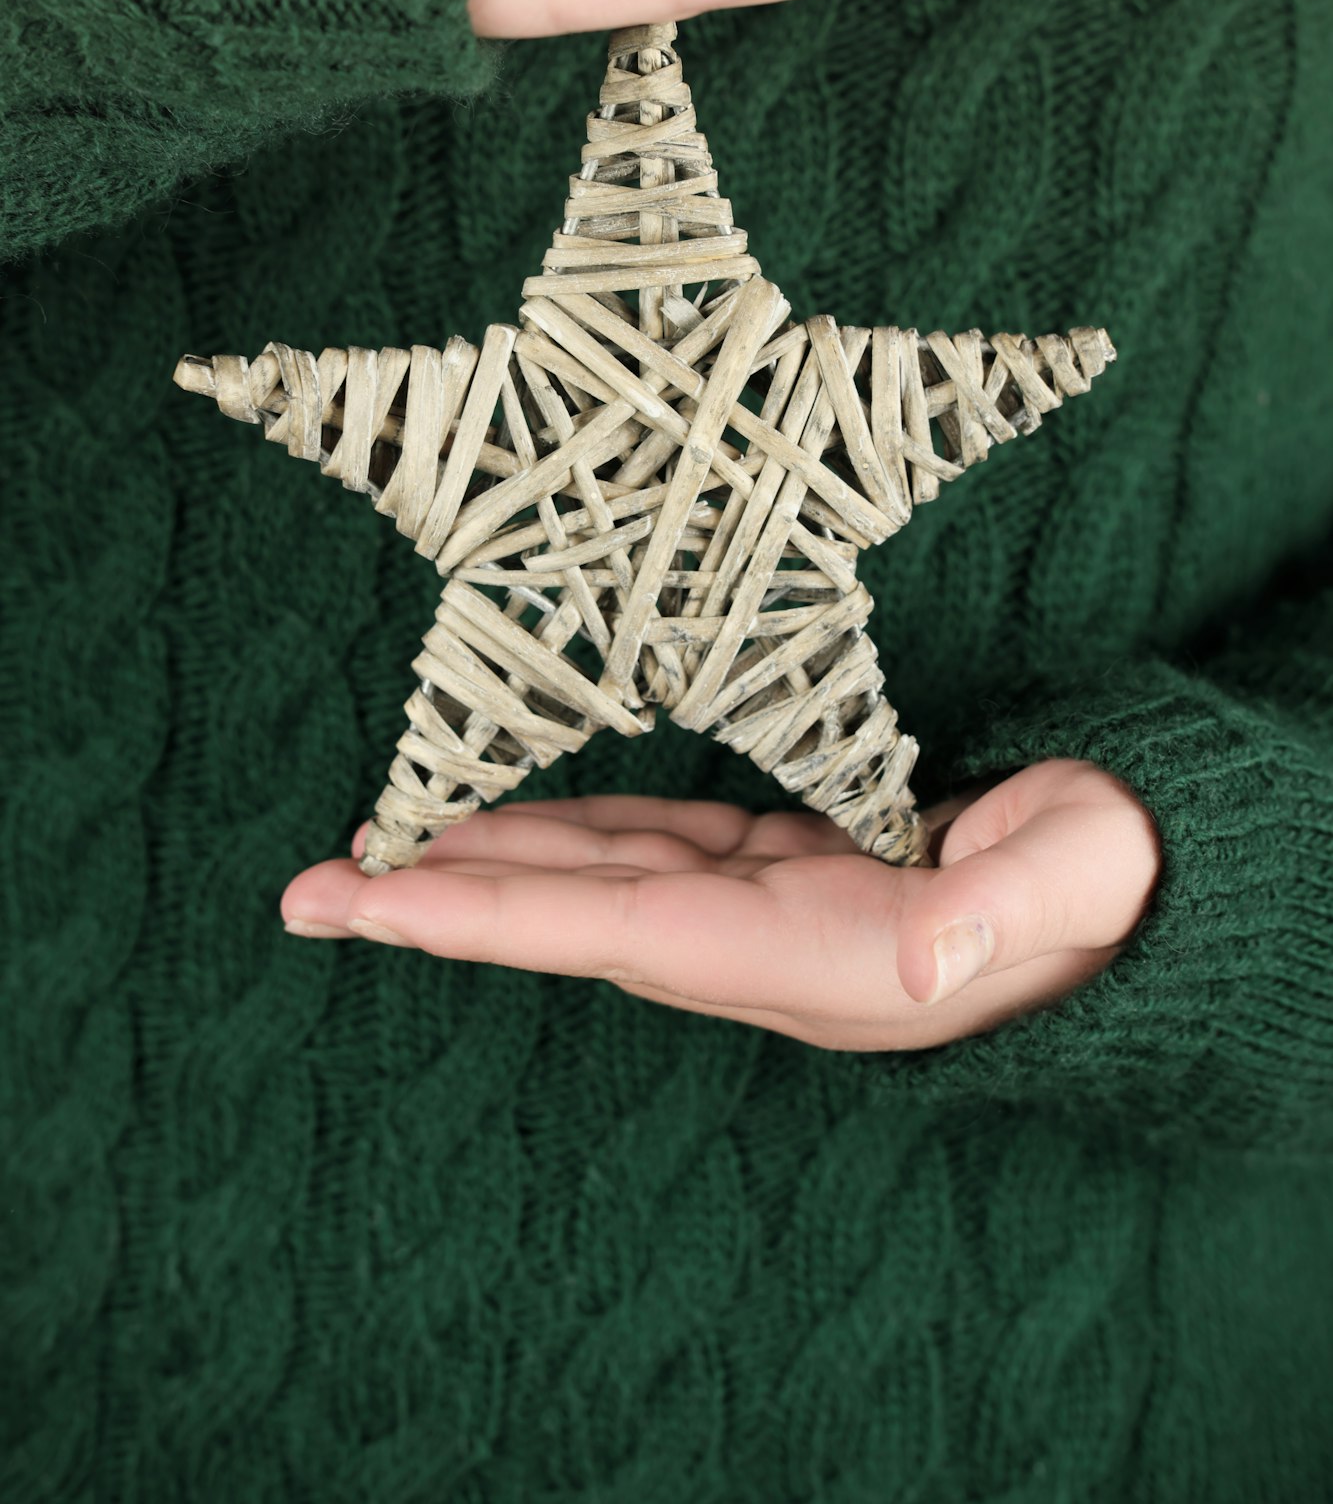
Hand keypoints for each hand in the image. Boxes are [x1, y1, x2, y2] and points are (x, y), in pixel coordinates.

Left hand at [281, 758, 1161, 1051]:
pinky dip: (573, 832)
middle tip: (310, 887)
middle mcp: (767, 945)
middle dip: (442, 902)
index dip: (492, 916)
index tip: (372, 904)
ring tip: (383, 846)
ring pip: (599, 882)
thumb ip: (997, 912)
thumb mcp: (1076, 876)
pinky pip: (651, 849)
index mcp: (817, 953)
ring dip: (490, 864)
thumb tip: (922, 954)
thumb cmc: (1111, 872)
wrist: (1135, 883)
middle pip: (576, 920)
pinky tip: (515, 819)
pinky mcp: (783, 864)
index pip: (621, 934)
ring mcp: (768, 907)